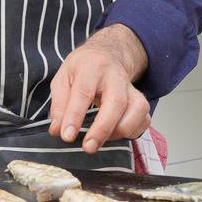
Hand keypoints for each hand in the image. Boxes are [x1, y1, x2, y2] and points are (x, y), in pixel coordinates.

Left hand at [48, 25, 150, 152]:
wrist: (108, 54)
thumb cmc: (84, 68)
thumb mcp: (63, 78)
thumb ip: (59, 105)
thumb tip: (58, 130)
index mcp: (92, 68)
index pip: (83, 93)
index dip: (74, 117)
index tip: (67, 136)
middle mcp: (116, 77)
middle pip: (116, 102)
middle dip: (103, 129)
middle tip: (88, 147)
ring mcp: (132, 88)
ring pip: (137, 111)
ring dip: (119, 131)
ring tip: (101, 138)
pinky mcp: (142, 100)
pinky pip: (144, 119)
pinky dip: (132, 131)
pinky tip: (115, 132)